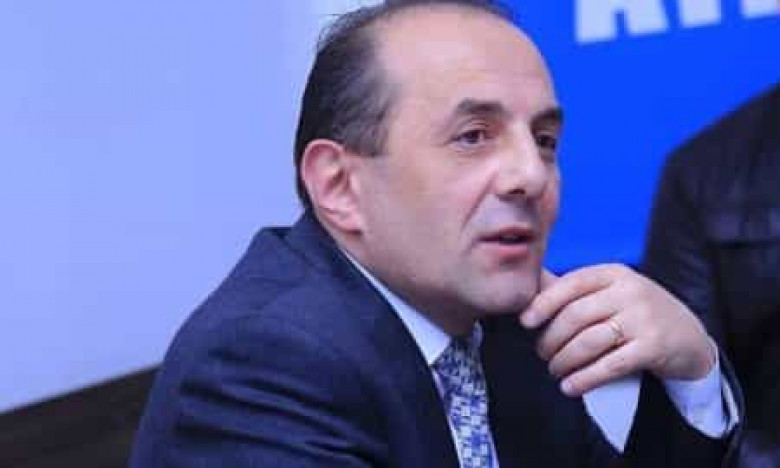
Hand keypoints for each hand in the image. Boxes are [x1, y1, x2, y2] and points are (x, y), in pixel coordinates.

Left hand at [519, 264, 714, 396]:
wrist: (688, 336)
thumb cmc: (637, 313)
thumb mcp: (611, 292)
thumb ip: (574, 290)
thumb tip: (530, 286)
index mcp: (614, 273)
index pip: (571, 283)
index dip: (544, 303)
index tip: (525, 322)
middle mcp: (630, 291)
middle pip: (575, 316)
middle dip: (551, 338)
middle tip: (542, 354)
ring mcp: (644, 318)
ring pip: (589, 342)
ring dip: (564, 361)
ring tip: (555, 370)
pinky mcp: (653, 347)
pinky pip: (610, 365)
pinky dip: (585, 378)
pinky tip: (571, 387)